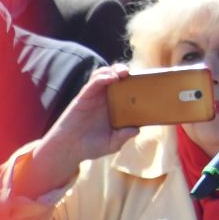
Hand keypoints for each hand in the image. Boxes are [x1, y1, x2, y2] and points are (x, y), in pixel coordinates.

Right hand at [16, 65, 137, 197]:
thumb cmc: (91, 146)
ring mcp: (96, 96)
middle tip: (137, 74)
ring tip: (124, 73)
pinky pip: (94, 82)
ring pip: (106, 75)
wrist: (68, 149)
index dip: (138, 83)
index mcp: (116, 108)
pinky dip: (102, 77)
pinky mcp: (84, 96)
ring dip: (116, 70)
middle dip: (128, 72)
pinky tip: (110, 78)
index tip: (149, 81)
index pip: (129, 90)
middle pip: (119, 78)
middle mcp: (107, 99)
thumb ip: (123, 137)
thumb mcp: (112, 144)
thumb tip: (137, 130)